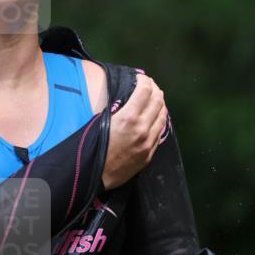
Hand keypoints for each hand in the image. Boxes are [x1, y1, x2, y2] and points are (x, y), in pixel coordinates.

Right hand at [101, 72, 168, 189]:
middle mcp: (142, 128)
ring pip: (162, 116)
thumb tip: (124, 98)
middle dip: (154, 89)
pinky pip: (159, 132)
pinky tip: (154, 117)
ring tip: (154, 98)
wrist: (96, 176)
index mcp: (128, 118)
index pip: (145, 91)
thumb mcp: (99, 123)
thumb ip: (116, 109)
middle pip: (158, 100)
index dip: (144, 80)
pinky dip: (158, 120)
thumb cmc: (92, 148)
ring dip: (160, 104)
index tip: (140, 78)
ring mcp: (148, 142)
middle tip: (149, 85)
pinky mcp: (149, 153)